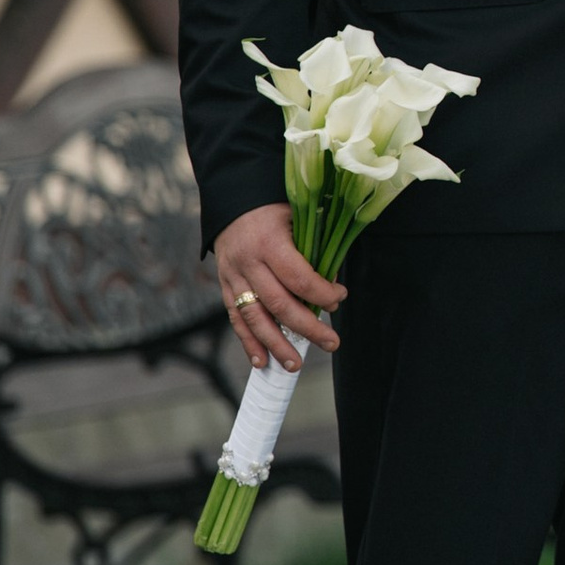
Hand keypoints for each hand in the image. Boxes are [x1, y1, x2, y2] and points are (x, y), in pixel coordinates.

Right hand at [214, 204, 344, 371]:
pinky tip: (261, 362)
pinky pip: (236, 318)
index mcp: (269, 242)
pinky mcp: (225, 286)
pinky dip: (248, 342)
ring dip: (276, 344)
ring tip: (296, 365)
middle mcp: (248, 263)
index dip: (322, 294)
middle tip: (331, 342)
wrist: (232, 199)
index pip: (299, 278)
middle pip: (279, 304)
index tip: (340, 298)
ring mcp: (233, 276)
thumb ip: (313, 246)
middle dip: (308, 328)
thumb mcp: (297, 215)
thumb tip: (332, 281)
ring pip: (255, 318)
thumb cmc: (273, 206)